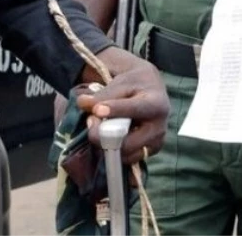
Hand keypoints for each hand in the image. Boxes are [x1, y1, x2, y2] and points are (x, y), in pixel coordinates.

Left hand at [77, 48, 168, 164]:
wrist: (153, 92)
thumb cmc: (136, 85)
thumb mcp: (121, 83)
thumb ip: (102, 94)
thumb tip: (83, 103)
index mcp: (156, 104)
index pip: (135, 110)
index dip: (115, 111)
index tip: (97, 110)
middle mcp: (159, 127)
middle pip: (128, 142)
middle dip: (104, 135)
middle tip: (91, 120)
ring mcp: (155, 143)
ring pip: (124, 154)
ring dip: (105, 143)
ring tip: (98, 126)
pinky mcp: (149, 153)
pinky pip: (125, 158)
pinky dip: (112, 149)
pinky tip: (107, 135)